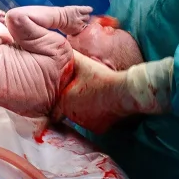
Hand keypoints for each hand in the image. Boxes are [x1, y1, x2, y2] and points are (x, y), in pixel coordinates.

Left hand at [54, 53, 173, 133]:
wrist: (122, 92)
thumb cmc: (102, 78)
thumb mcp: (83, 64)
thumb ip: (70, 58)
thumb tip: (60, 48)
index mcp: (65, 101)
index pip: (55, 107)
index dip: (60, 101)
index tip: (67, 95)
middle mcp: (72, 116)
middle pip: (69, 112)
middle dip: (73, 105)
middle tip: (84, 95)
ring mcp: (86, 124)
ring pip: (81, 118)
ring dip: (84, 112)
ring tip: (94, 99)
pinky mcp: (98, 130)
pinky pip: (94, 123)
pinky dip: (96, 118)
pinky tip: (103, 107)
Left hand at [59, 5, 92, 35]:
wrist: (57, 18)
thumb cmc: (60, 25)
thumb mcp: (68, 32)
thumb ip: (74, 31)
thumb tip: (76, 31)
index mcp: (78, 30)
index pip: (85, 29)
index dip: (83, 27)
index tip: (81, 26)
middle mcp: (81, 24)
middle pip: (87, 23)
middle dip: (84, 22)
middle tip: (80, 20)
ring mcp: (80, 17)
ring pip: (87, 17)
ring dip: (85, 16)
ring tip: (84, 15)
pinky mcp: (79, 10)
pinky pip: (88, 9)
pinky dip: (89, 9)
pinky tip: (89, 9)